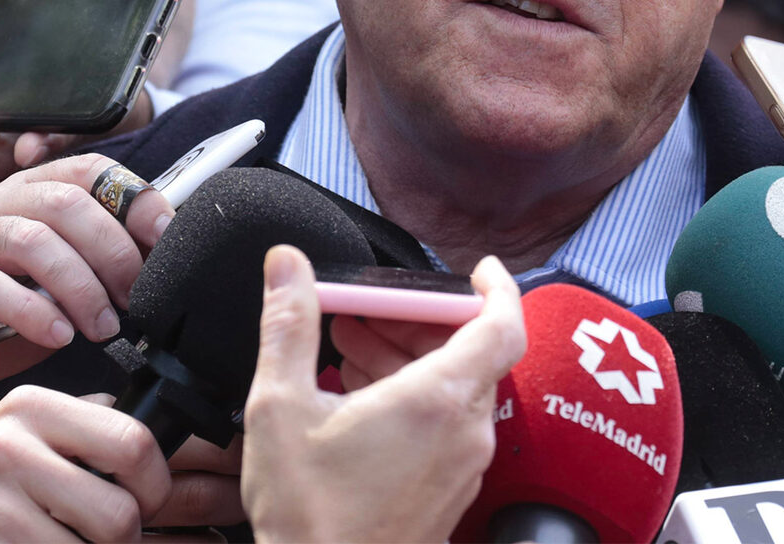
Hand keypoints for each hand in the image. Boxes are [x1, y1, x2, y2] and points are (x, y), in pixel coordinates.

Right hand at [0, 154, 173, 413]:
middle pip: (65, 202)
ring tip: (102, 326)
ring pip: (31, 240)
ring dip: (79, 286)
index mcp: (28, 193)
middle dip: (113, 250)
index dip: (134, 197)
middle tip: (135, 297)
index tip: (166, 237)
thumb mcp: (54, 286)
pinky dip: (31, 311)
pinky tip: (56, 336)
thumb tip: (162, 265)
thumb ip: (96, 267)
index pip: (88, 170)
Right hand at [0, 388, 171, 543]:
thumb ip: (89, 434)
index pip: (136, 442)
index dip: (155, 487)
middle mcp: (7, 443)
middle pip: (123, 510)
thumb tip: (183, 450)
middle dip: (126, 539)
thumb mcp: (23, 447)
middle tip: (104, 539)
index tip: (144, 503)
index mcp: (31, 406)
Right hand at [241, 247, 526, 543]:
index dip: (498, 287)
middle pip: (470, 351)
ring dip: (411, 359)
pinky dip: (415, 398)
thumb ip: (288, 325)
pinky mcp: (449, 492)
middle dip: (420, 320)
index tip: (479, 267)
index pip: (504, 325)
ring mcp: (462, 467)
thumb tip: (287, 265)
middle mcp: (464, 432)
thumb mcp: (280, 408)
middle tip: (370, 310)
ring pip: (455, 389)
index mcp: (437, 401)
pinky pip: (448, 425)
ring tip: (349, 351)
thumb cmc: (308, 519)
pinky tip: (360, 401)